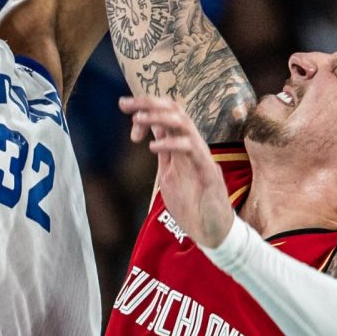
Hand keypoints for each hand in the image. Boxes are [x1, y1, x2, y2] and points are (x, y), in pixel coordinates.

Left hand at [122, 94, 233, 246]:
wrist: (214, 232)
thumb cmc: (193, 205)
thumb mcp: (171, 175)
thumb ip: (165, 155)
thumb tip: (152, 135)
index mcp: (183, 146)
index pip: (167, 113)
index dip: (145, 106)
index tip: (122, 106)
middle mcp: (194, 146)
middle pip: (175, 110)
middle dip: (148, 102)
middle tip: (124, 103)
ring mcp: (202, 158)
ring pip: (184, 124)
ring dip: (159, 117)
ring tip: (137, 119)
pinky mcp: (208, 173)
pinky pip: (192, 150)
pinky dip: (171, 145)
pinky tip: (152, 148)